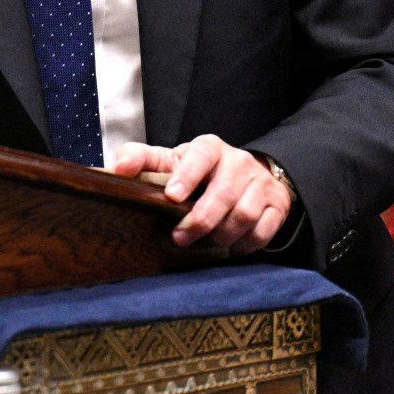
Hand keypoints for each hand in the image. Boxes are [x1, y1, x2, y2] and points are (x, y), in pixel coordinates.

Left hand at [111, 135, 292, 253]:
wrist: (248, 174)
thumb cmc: (199, 172)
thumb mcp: (171, 161)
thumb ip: (142, 159)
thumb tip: (117, 169)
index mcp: (209, 148)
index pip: (201, 155)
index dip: (187, 175)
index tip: (172, 197)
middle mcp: (238, 162)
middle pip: (223, 192)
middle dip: (199, 220)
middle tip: (179, 237)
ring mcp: (260, 183)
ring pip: (243, 213)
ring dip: (221, 234)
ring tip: (206, 241)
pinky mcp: (276, 204)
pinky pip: (264, 229)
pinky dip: (245, 243)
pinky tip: (231, 245)